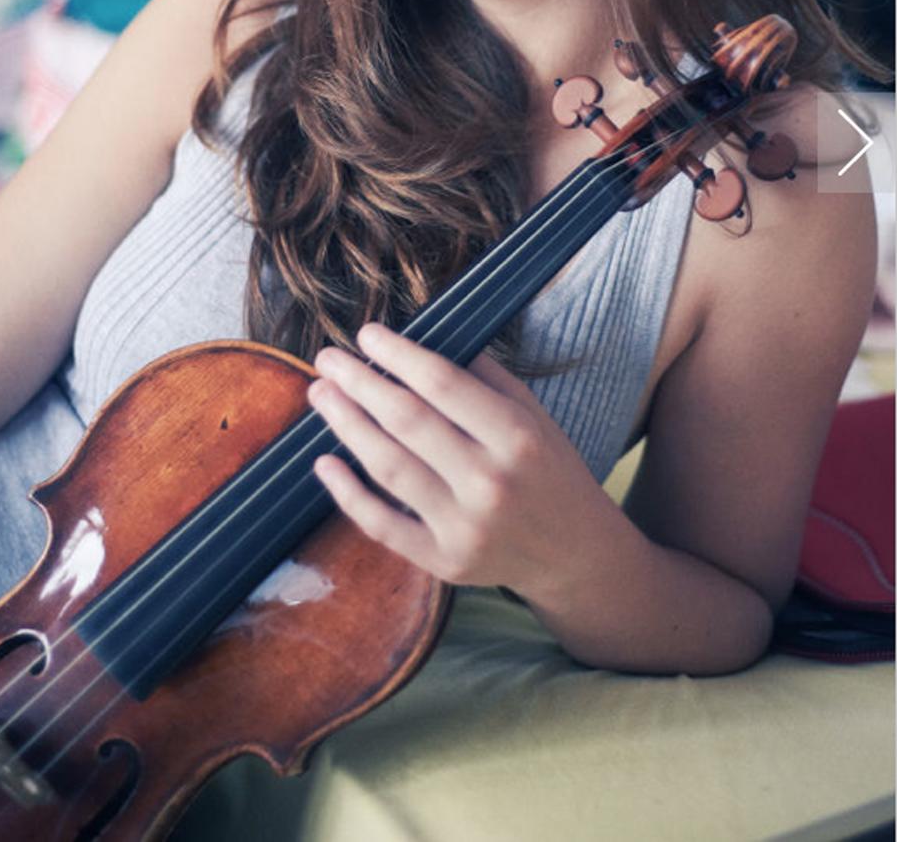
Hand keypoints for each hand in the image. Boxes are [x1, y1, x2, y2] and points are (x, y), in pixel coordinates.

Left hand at [307, 322, 602, 599]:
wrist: (575, 552)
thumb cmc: (549, 469)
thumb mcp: (532, 413)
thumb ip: (482, 376)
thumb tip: (420, 339)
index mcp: (516, 436)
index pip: (442, 383)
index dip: (397, 354)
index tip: (366, 333)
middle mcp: (490, 482)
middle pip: (407, 421)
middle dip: (359, 383)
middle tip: (327, 358)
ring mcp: (464, 527)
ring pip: (388, 467)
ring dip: (346, 425)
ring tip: (321, 394)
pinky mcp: (444, 562)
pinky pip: (383, 525)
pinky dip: (347, 493)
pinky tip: (323, 462)